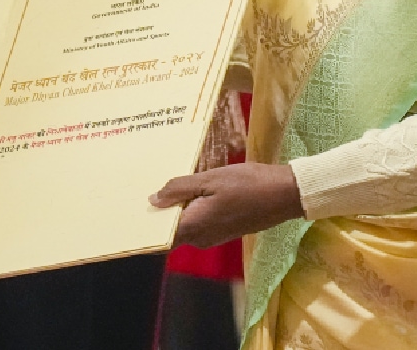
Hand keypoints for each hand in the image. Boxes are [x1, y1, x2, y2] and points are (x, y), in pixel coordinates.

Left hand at [150, 162, 303, 247]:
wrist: (285, 195)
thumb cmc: (248, 184)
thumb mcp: (211, 179)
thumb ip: (179, 189)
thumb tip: (153, 200)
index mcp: (194, 226)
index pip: (160, 235)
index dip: (145, 224)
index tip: (131, 209)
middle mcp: (201, 238)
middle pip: (170, 230)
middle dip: (159, 213)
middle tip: (144, 188)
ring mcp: (213, 237)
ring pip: (184, 226)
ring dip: (176, 210)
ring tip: (165, 185)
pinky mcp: (223, 231)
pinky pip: (198, 224)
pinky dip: (190, 210)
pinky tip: (189, 191)